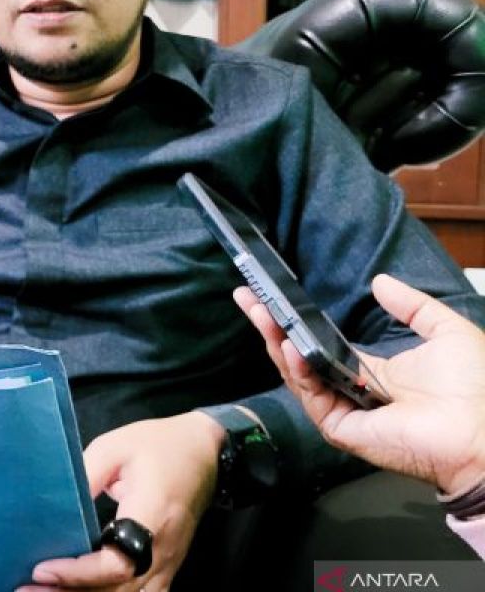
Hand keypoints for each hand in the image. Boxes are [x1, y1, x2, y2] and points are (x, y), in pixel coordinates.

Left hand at [18, 412, 224, 591]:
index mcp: (152, 515)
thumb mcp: (115, 447)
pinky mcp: (165, 566)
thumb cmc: (158, 445)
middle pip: (119, 590)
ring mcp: (168, 563)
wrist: (205, 452)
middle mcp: (163, 549)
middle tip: (26, 590)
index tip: (42, 569)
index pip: (116, 562)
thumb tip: (55, 502)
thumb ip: (86, 474)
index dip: (78, 573)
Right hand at [234, 273, 484, 493]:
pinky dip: (298, 369)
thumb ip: (413, 305)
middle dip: (272, 327)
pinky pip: (312, 396)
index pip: (322, 346)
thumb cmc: (477, 389)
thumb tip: (380, 282)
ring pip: (298, 374)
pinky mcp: (341, 429)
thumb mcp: (446, 331)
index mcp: (374, 373)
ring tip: (260, 313)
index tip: (272, 298)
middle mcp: (353, 393)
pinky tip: (290, 344)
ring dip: (276, 342)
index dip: (297, 323)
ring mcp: (344, 411)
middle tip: (248, 299)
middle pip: (300, 357)